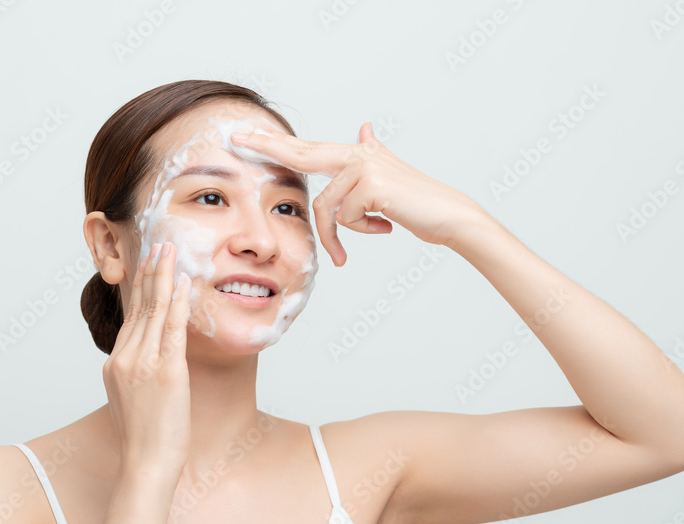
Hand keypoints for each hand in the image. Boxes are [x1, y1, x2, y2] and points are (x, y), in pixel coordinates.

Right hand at [101, 241, 193, 477]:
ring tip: (170, 252)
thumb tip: (150, 361)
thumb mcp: (132, 401)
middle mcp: (125, 358)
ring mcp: (144, 363)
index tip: (148, 266)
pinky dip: (179, 304)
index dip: (141, 289)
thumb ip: (137, 375)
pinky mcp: (166, 371)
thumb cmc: (144, 439)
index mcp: (116, 364)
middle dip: (151, 273)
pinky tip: (184, 284)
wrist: (145, 464)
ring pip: (154, 311)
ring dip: (164, 278)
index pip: (131, 317)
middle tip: (159, 246)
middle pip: (140, 307)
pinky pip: (173, 329)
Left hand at [231, 123, 494, 265]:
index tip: (244, 134)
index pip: (308, 148)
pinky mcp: (369, 185)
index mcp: (356, 154)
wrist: (449, 216)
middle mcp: (358, 154)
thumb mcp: (388, 174)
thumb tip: (364, 126)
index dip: (275, 143)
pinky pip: (346, 217)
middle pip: (302, 154)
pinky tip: (387, 226)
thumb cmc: (417, 203)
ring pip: (327, 207)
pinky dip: (362, 231)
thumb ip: (371, 152)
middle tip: (234, 137)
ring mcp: (363, 167)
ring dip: (341, 232)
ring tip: (368, 236)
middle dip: (267, 147)